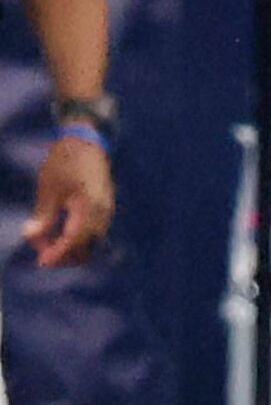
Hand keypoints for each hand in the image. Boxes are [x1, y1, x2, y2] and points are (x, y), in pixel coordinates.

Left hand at [27, 129, 113, 264]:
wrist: (87, 142)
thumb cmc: (64, 161)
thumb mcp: (48, 187)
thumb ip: (42, 215)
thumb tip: (29, 236)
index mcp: (88, 207)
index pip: (74, 240)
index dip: (57, 253)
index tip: (41, 262)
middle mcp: (102, 213)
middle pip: (86, 247)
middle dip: (63, 254)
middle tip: (40, 252)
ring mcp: (106, 211)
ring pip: (91, 241)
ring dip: (70, 247)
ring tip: (47, 242)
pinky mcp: (105, 209)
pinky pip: (93, 232)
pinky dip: (77, 238)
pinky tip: (60, 232)